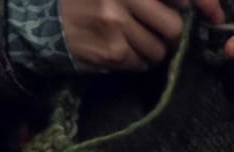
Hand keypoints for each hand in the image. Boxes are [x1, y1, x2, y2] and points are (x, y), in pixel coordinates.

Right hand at [60, 0, 187, 71]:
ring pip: (158, 50)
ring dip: (151, 50)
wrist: (45, 20)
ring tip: (133, 40)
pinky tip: (120, 49)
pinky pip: (140, 64)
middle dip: (169, 33)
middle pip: (173, 27)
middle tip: (159, 31)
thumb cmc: (86, 1)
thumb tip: (188, 5)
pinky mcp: (113, 51)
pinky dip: (135, 61)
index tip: (184, 10)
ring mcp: (119, 24)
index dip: (185, 5)